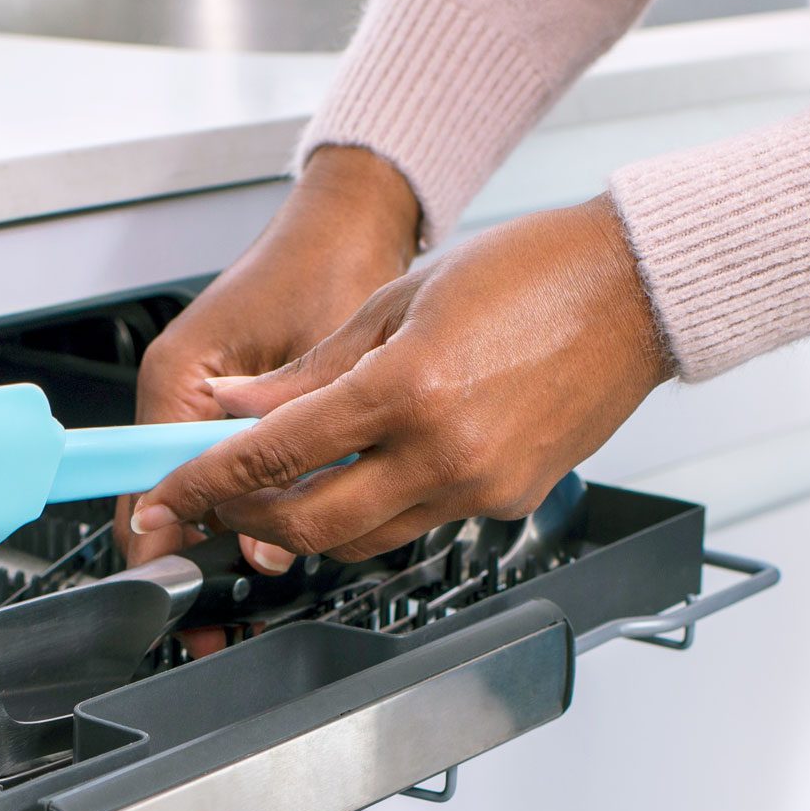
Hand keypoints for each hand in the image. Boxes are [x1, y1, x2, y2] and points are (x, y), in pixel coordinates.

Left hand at [127, 194, 670, 560]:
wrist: (639, 287)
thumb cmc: (532, 271)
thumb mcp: (397, 300)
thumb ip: (310, 369)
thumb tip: (239, 407)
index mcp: (407, 389)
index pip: (273, 457)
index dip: (207, 482)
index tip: (170, 492)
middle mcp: (445, 452)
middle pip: (309, 525)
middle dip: (246, 523)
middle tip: (214, 505)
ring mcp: (482, 485)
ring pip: (363, 539)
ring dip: (307, 524)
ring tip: (276, 492)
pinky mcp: (511, 499)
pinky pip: (420, 522)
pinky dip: (376, 508)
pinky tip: (362, 474)